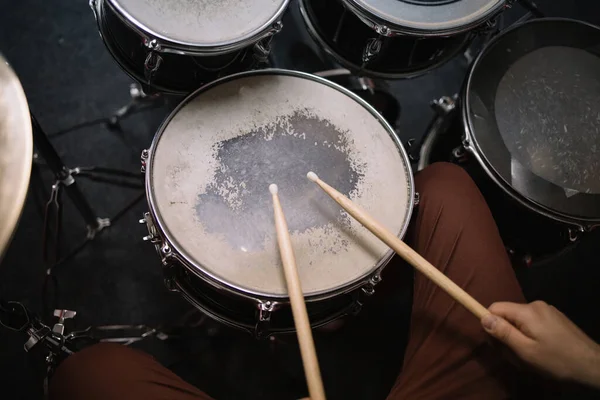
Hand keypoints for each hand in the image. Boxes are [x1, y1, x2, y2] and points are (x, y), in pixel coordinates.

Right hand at [481, 301, 599, 387]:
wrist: (592, 364)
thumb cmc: (556, 360)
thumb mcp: (526, 351)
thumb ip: (504, 333)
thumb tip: (483, 317)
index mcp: (527, 311)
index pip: (495, 308)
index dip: (490, 324)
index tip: (494, 342)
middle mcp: (536, 305)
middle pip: (508, 314)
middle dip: (506, 333)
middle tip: (514, 355)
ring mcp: (547, 310)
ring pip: (520, 320)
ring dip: (518, 336)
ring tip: (529, 356)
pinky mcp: (555, 317)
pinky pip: (532, 322)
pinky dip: (530, 334)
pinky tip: (540, 350)